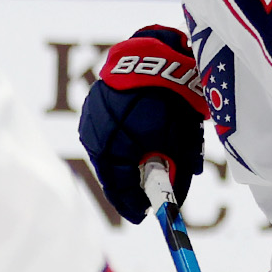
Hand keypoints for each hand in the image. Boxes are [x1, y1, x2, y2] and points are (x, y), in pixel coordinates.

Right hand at [77, 25, 208, 222]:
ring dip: (126, 160)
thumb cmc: (171, 101)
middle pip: (112, 173)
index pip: (120, 191)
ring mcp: (91, 121)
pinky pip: (106, 133)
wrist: (156, 56)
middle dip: (132, 182)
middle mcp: (96, 139)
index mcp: (114, 152)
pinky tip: (139, 134)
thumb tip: (175, 201)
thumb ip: (177, 174)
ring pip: (109, 152)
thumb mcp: (180, 142)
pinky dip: (122, 139)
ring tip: (148, 158)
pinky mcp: (94, 105)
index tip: (145, 215)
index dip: (134, 206)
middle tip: (149, 190)